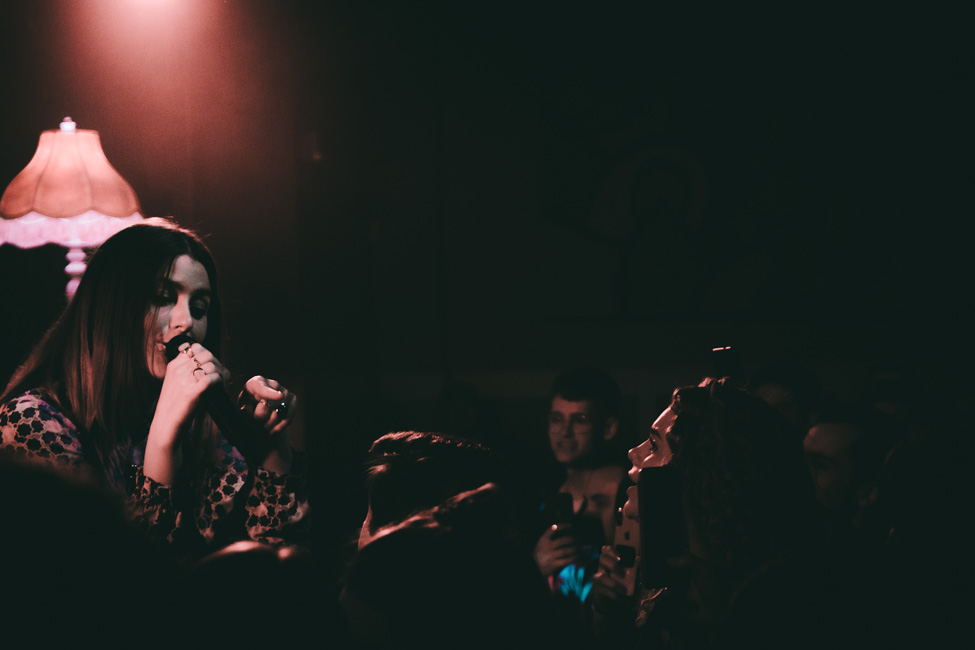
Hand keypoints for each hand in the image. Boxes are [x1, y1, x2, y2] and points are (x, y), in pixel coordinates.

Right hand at [146, 341, 229, 483]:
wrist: (166, 424)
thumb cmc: (175, 405)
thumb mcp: (177, 382)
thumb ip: (189, 371)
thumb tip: (213, 365)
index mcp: (174, 365)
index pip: (195, 348)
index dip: (208, 354)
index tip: (212, 364)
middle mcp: (179, 370)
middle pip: (205, 354)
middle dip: (217, 362)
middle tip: (221, 373)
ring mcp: (185, 381)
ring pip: (210, 364)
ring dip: (221, 371)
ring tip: (223, 380)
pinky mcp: (192, 393)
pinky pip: (211, 378)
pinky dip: (219, 380)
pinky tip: (220, 385)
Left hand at [238, 375, 297, 434]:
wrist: (259, 414)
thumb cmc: (248, 410)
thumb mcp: (243, 411)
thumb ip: (244, 410)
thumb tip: (245, 408)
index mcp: (256, 383)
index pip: (263, 389)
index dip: (271, 394)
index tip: (280, 397)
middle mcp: (273, 384)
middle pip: (271, 405)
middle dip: (262, 418)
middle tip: (255, 424)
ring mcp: (285, 391)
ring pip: (280, 413)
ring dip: (270, 424)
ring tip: (263, 425)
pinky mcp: (293, 399)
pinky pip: (289, 416)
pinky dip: (280, 426)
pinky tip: (273, 429)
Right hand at [533, 524, 584, 575]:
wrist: (535, 567)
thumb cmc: (541, 553)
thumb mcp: (542, 543)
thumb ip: (550, 538)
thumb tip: (566, 531)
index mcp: (543, 540)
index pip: (553, 530)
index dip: (563, 526)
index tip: (571, 525)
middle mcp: (547, 547)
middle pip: (563, 541)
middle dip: (573, 539)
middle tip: (579, 538)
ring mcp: (550, 556)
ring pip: (566, 551)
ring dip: (575, 549)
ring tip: (580, 547)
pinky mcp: (554, 564)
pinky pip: (566, 560)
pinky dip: (573, 558)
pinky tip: (577, 556)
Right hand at [591, 545, 633, 614]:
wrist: (613, 604)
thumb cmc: (622, 587)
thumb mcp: (630, 578)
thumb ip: (634, 569)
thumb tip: (639, 558)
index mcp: (610, 562)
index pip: (606, 550)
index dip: (612, 551)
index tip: (621, 557)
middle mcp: (602, 568)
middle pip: (602, 559)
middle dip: (613, 565)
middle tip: (623, 574)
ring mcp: (598, 580)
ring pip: (601, 578)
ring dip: (614, 584)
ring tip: (624, 591)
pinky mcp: (597, 591)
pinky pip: (605, 591)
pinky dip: (615, 596)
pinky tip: (622, 599)